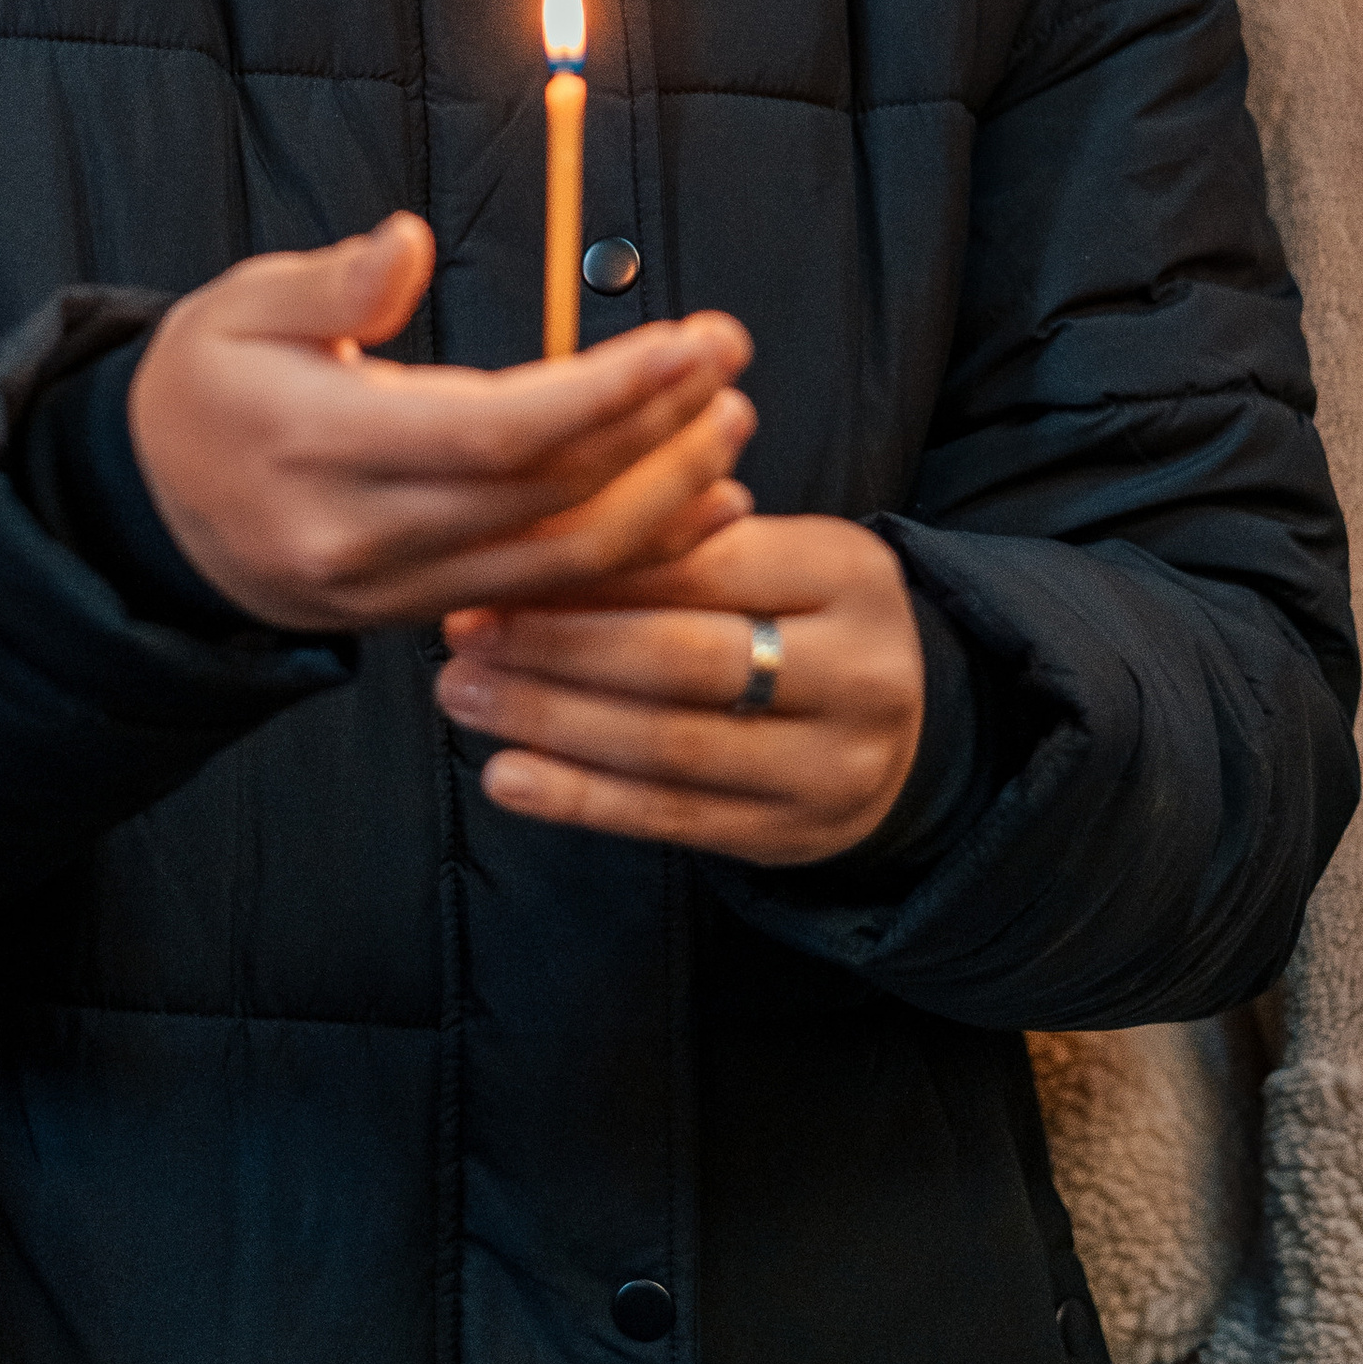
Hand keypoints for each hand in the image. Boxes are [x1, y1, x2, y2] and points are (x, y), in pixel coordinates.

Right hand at [129, 211, 756, 631]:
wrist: (147, 511)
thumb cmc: (205, 387)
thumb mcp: (240, 306)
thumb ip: (333, 284)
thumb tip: (407, 244)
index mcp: (319, 447)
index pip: (495, 433)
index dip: (605, 394)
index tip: (685, 343)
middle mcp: (366, 537)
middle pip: (548, 500)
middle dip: (659, 434)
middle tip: (730, 364)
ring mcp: (395, 592)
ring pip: (560, 565)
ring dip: (664, 500)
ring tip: (729, 428)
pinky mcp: (418, 618)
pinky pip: (544, 597)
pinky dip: (632, 558)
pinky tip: (696, 512)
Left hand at [435, 512, 925, 867]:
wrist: (900, 730)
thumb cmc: (797, 617)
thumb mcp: (769, 556)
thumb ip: (678, 541)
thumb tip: (534, 528)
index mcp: (850, 573)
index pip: (707, 564)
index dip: (595, 565)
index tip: (499, 560)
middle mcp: (858, 672)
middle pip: (683, 658)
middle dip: (558, 645)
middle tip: (463, 630)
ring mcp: (832, 766)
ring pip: (669, 744)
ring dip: (550, 720)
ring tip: (463, 693)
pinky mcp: (792, 835)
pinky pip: (671, 819)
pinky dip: (578, 800)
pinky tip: (506, 777)